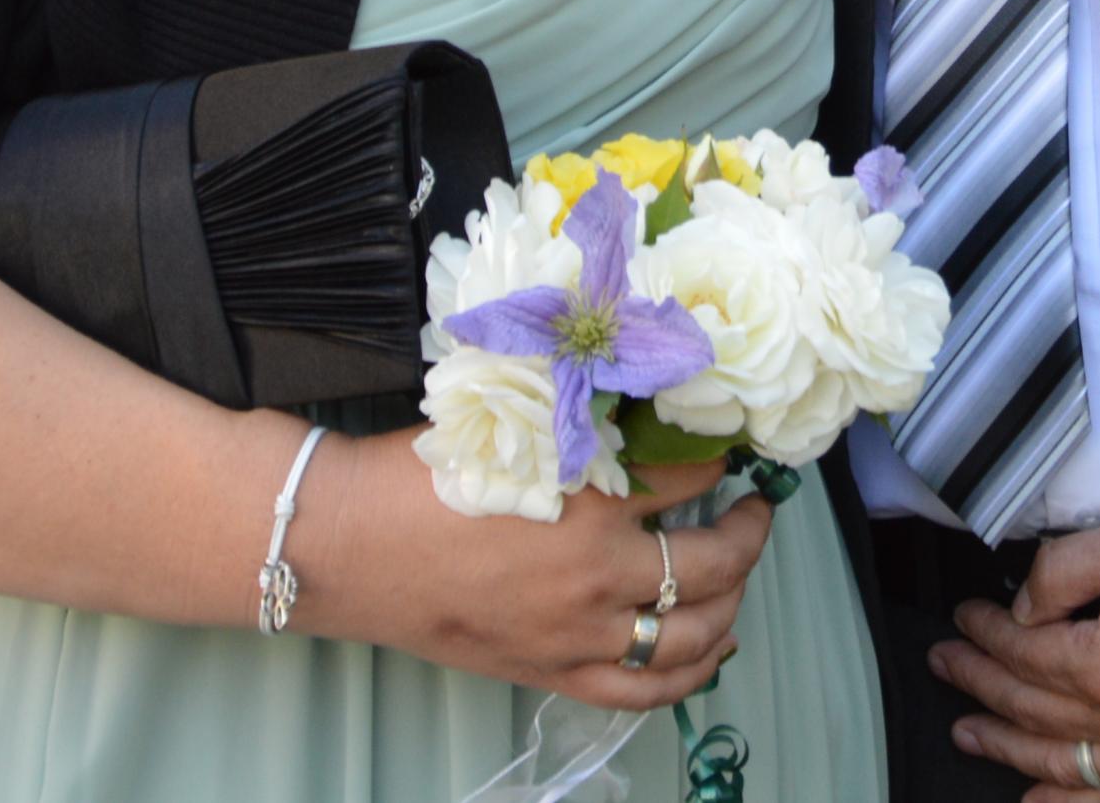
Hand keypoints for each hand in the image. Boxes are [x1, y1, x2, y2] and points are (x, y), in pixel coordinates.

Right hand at [286, 437, 770, 709]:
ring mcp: (575, 634)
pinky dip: (688, 673)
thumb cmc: (415, 474)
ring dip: (731, 600)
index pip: (689, 477)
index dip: (719, 457)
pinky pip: (642, 690)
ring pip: (690, 634)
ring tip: (738, 570)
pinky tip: (710, 648)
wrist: (345, 545)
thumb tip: (642, 408)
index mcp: (587, 501)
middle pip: (711, 561)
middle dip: (748, 530)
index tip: (729, 444)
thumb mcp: (510, 426)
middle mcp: (594, 576)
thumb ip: (580, 425)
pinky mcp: (550, 671)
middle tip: (755, 505)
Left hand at [931, 513, 1099, 801]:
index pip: (1022, 654)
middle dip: (977, 683)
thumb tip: (1025, 602)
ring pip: (1057, 764)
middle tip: (947, 662)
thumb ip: (1067, 568)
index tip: (968, 614)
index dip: (986, 631)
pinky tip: (1034, 802)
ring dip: (1003, 746)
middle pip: (1029, 708)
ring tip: (967, 729)